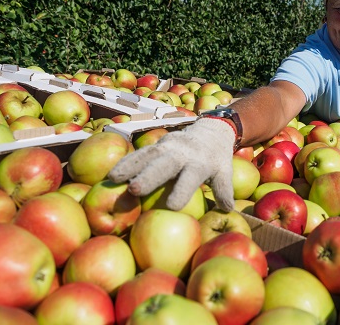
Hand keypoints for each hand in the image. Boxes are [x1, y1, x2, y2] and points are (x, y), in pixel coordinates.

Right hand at [108, 118, 235, 210]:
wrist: (210, 130)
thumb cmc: (216, 158)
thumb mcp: (225, 171)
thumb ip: (225, 190)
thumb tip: (228, 209)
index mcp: (200, 162)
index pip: (191, 177)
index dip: (182, 190)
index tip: (172, 206)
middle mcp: (182, 153)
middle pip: (164, 165)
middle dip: (149, 176)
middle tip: (133, 190)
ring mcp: (167, 146)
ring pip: (147, 156)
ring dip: (130, 167)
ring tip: (113, 180)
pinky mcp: (157, 144)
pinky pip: (139, 153)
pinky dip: (126, 162)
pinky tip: (111, 174)